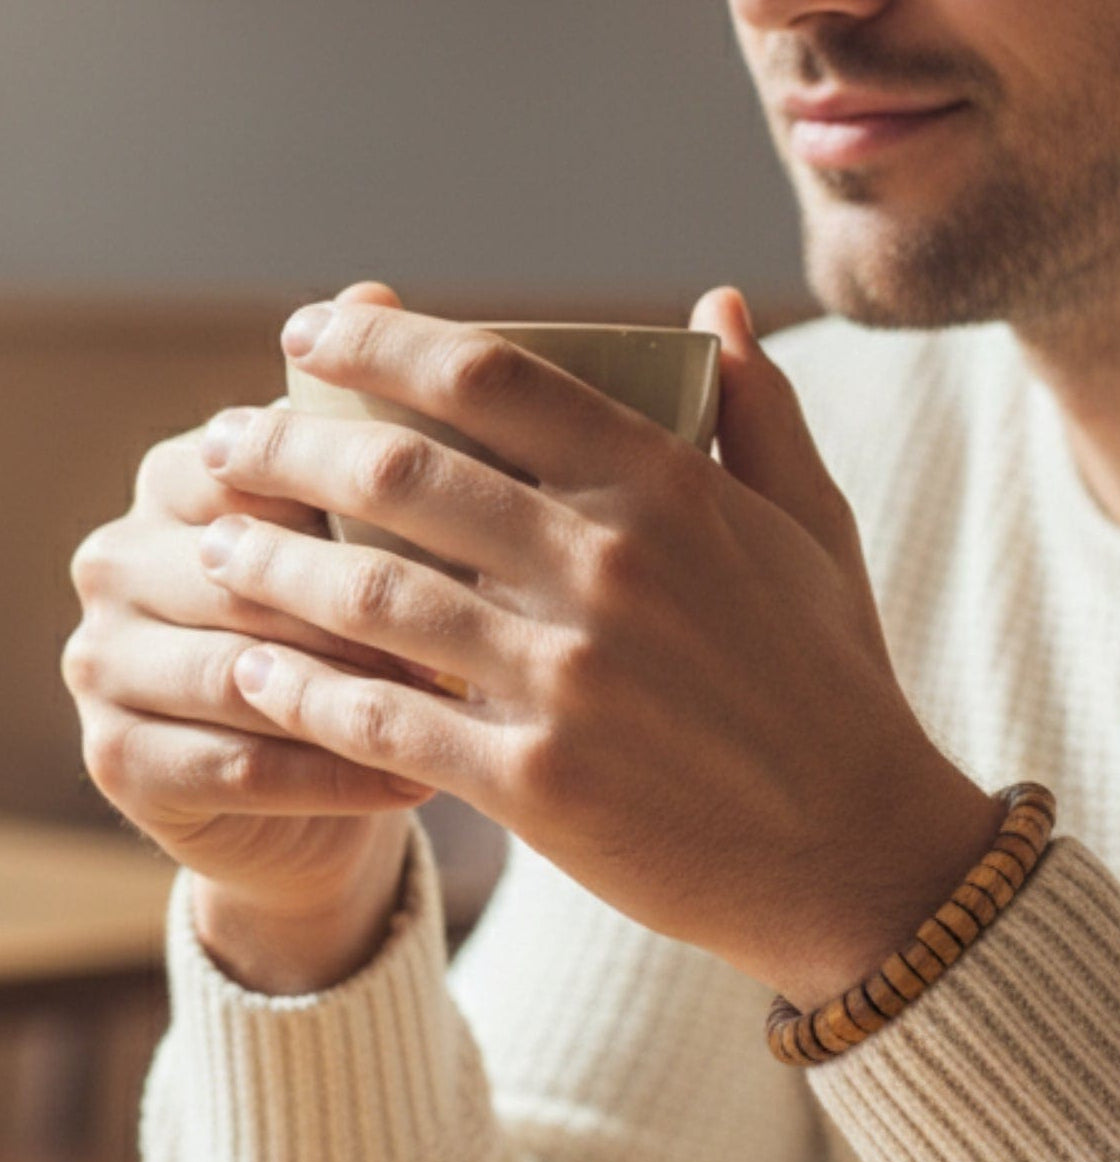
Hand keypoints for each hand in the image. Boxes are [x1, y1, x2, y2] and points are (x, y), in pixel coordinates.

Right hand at [62, 283, 437, 993]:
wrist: (326, 778)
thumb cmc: (374, 633)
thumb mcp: (380, 527)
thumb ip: (373, 425)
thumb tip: (372, 284)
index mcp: (182, 476)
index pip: (260, 466)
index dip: (372, 501)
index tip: (483, 532)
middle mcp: (120, 554)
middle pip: (246, 568)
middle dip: (371, 604)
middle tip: (487, 629)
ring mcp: (103, 657)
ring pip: (240, 668)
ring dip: (358, 690)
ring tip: (462, 702)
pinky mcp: (117, 757)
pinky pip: (234, 765)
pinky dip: (337, 772)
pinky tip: (422, 772)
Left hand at [199, 286, 1003, 1004]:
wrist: (857, 851)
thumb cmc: (833, 685)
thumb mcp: (815, 532)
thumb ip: (760, 411)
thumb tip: (716, 305)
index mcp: (670, 490)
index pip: (488, 374)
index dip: (377, 340)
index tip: (308, 331)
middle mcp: (608, 568)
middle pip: (397, 473)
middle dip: (283, 443)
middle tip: (227, 441)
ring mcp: (567, 679)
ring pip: (370, 596)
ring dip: (270, 561)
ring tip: (214, 544)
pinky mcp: (537, 784)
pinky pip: (384, 721)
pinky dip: (306, 690)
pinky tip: (255, 670)